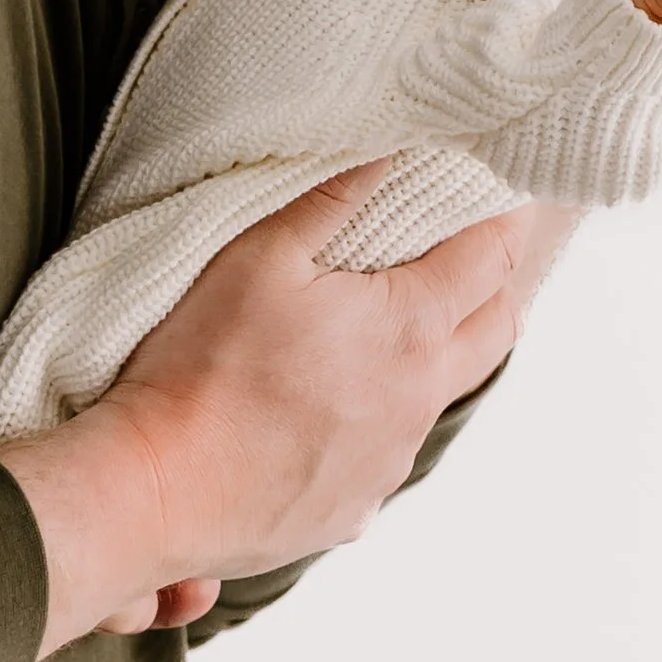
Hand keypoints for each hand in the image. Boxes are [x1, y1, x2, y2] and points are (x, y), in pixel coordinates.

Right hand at [0, 177, 579, 652]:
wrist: (157, 489)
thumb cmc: (199, 367)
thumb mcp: (257, 257)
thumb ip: (329, 201)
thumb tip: (384, 155)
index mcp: (408, 328)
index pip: (491, 259)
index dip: (504, 218)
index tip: (504, 194)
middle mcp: (418, 399)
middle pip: (499, 329)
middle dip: (498, 282)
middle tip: (476, 249)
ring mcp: (391, 460)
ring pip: (443, 394)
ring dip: (438, 352)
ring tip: (394, 324)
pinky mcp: (356, 506)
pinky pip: (388, 450)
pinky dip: (381, 415)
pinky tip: (332, 401)